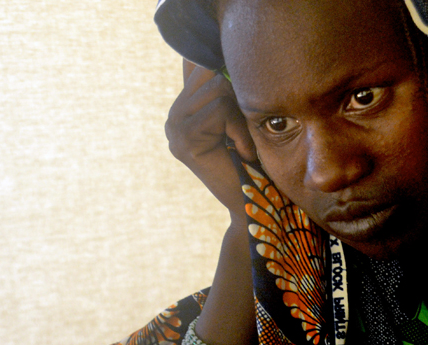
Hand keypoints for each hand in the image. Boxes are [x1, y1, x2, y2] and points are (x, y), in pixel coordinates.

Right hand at [165, 60, 256, 216]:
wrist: (254, 205)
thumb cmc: (254, 160)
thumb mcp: (239, 116)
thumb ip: (225, 90)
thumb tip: (219, 57)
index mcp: (183, 110)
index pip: (201, 68)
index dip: (226, 80)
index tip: (240, 111)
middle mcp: (173, 119)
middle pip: (211, 76)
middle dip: (236, 100)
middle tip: (242, 134)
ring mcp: (174, 132)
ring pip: (217, 91)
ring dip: (239, 118)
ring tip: (241, 145)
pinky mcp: (184, 144)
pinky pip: (220, 111)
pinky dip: (239, 131)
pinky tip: (240, 154)